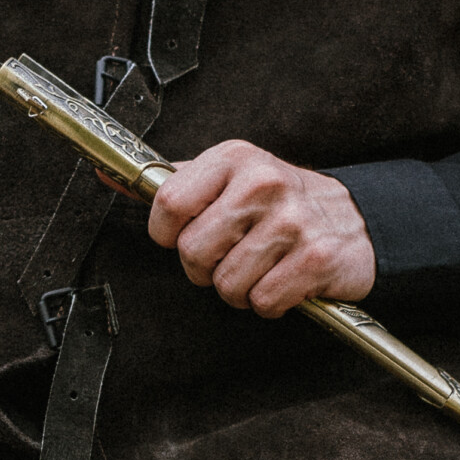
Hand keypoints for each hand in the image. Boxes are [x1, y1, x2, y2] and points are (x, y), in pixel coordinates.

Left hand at [147, 141, 375, 317]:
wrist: (355, 218)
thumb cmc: (275, 203)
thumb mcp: (224, 178)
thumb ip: (168, 182)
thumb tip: (104, 176)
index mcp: (234, 158)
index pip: (169, 203)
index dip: (168, 233)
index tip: (184, 235)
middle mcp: (264, 183)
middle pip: (193, 252)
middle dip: (205, 268)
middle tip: (230, 255)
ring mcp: (293, 220)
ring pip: (227, 284)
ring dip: (238, 289)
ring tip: (260, 267)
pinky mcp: (317, 258)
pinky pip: (263, 301)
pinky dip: (269, 302)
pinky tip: (283, 279)